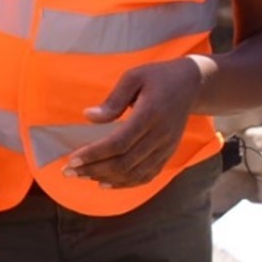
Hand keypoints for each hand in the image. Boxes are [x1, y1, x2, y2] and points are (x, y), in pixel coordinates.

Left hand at [66, 57, 205, 187]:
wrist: (192, 85)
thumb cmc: (158, 77)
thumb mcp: (134, 77)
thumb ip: (113, 99)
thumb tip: (88, 117)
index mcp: (150, 115)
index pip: (119, 143)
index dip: (95, 154)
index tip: (72, 159)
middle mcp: (160, 136)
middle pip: (124, 162)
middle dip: (94, 169)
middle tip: (68, 172)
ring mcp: (166, 148)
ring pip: (134, 173)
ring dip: (106, 178)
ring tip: (82, 176)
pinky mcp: (168, 154)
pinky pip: (147, 176)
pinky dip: (125, 184)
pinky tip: (105, 183)